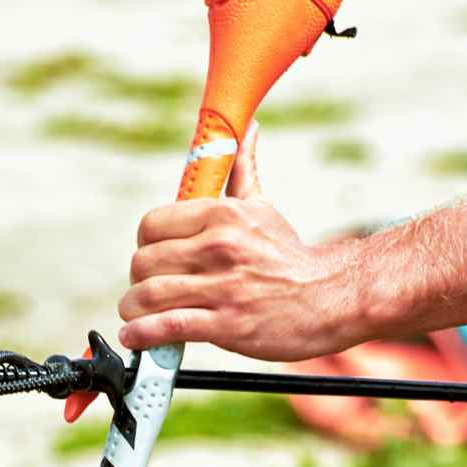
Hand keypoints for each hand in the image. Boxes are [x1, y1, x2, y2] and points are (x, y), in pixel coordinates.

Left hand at [119, 123, 370, 361]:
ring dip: (133, 309)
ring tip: (136, 316)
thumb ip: (243, 170)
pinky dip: (143, 334)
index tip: (152, 258)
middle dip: (138, 280)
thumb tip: (246, 128)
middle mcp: (219, 246)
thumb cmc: (291, 257)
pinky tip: (136, 337)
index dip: (145, 245)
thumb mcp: (263, 207)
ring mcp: (223, 286)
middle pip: (144, 261)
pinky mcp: (227, 323)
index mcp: (222, 215)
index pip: (152, 225)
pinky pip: (168, 326)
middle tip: (147, 291)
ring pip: (149, 294)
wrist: (333, 297)